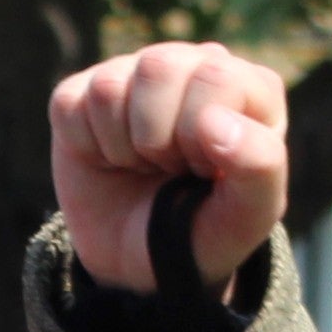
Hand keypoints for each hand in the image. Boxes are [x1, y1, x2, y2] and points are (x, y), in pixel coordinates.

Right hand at [49, 42, 287, 297]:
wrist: (144, 266)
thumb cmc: (206, 231)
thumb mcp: (248, 216)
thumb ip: (260, 167)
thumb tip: (213, 120)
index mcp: (249, 87)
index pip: (217, 77)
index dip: (201, 135)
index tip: (204, 170)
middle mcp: (192, 66)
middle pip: (159, 68)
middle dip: (159, 139)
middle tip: (171, 169)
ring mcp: (135, 73)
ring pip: (110, 87)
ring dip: (124, 147)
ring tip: (144, 165)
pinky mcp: (83, 91)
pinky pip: (71, 104)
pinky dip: (88, 148)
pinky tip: (112, 160)